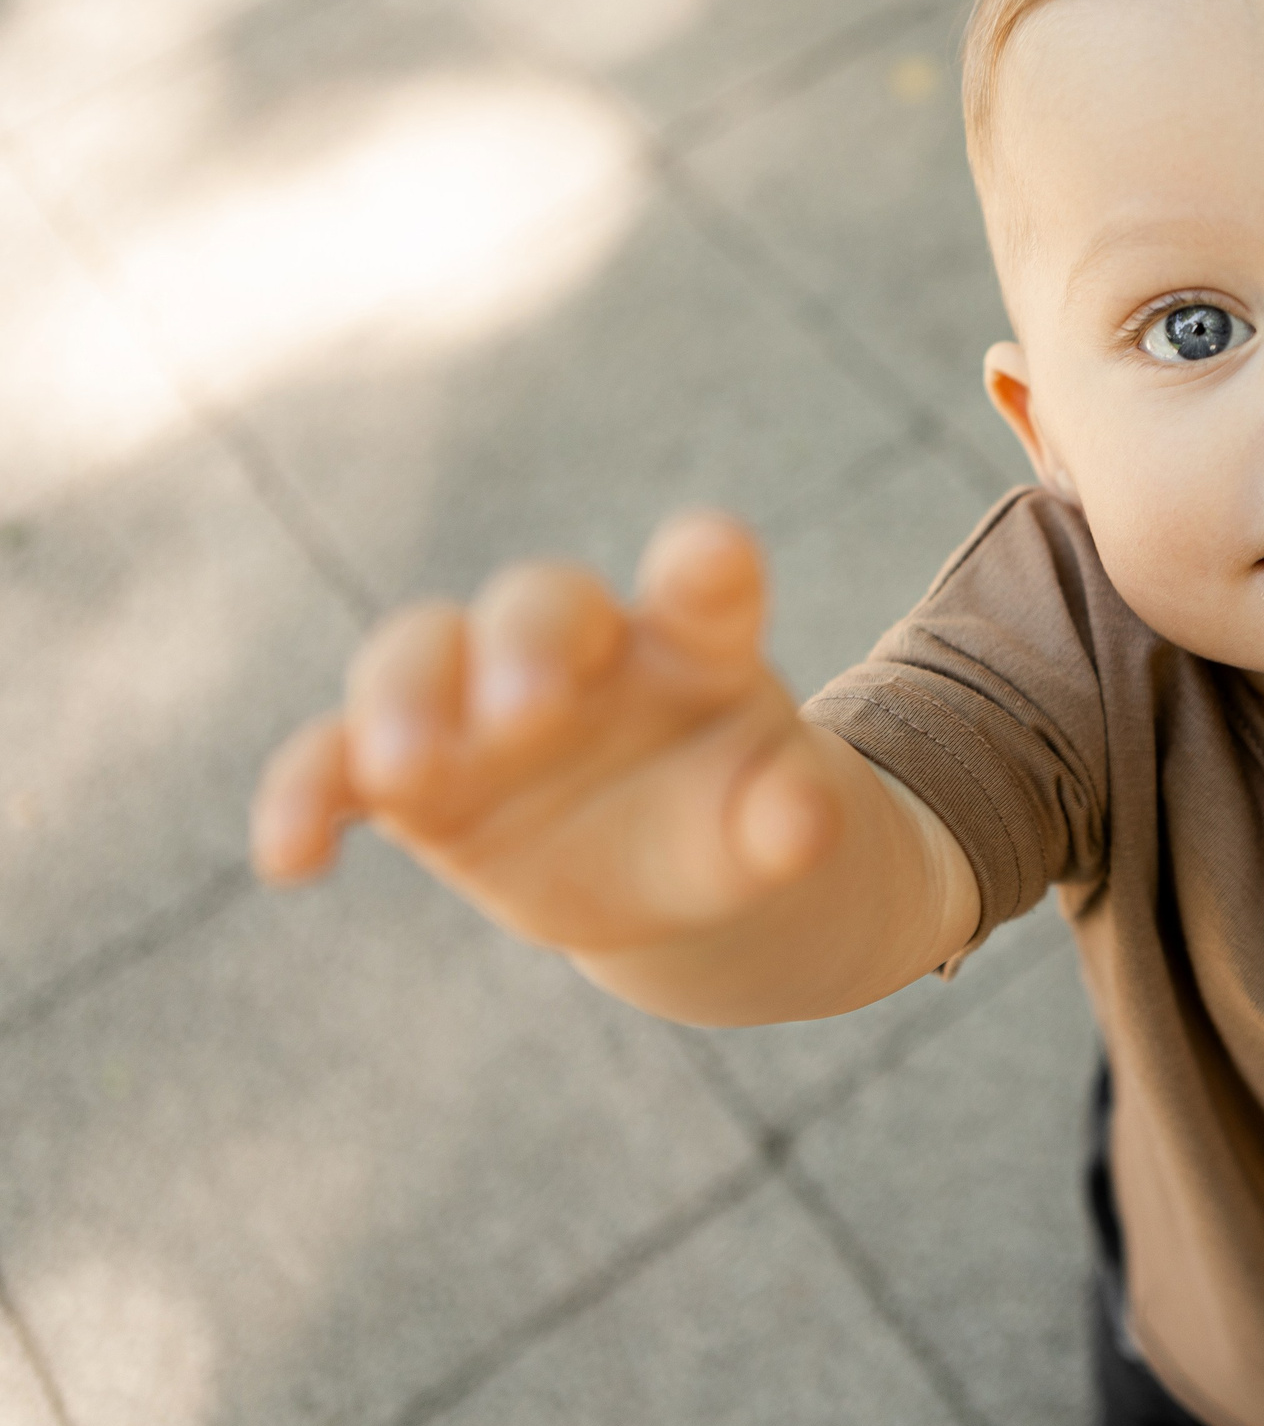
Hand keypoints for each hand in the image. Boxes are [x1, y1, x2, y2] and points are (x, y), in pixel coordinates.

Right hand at [251, 512, 848, 955]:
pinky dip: (305, 798)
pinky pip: (335, 763)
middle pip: (538, 604)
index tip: (712, 555)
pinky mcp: (409, 775)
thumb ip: (791, 819)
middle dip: (524, 645)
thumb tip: (808, 822)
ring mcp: (481, 700)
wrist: (668, 870)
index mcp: (694, 640)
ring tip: (406, 774)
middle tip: (528, 713)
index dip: (706, 564)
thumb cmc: (736, 818)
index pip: (704, 582)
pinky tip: (294, 860)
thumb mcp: (775, 826)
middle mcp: (581, 648)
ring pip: (418, 657)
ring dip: (403, 706)